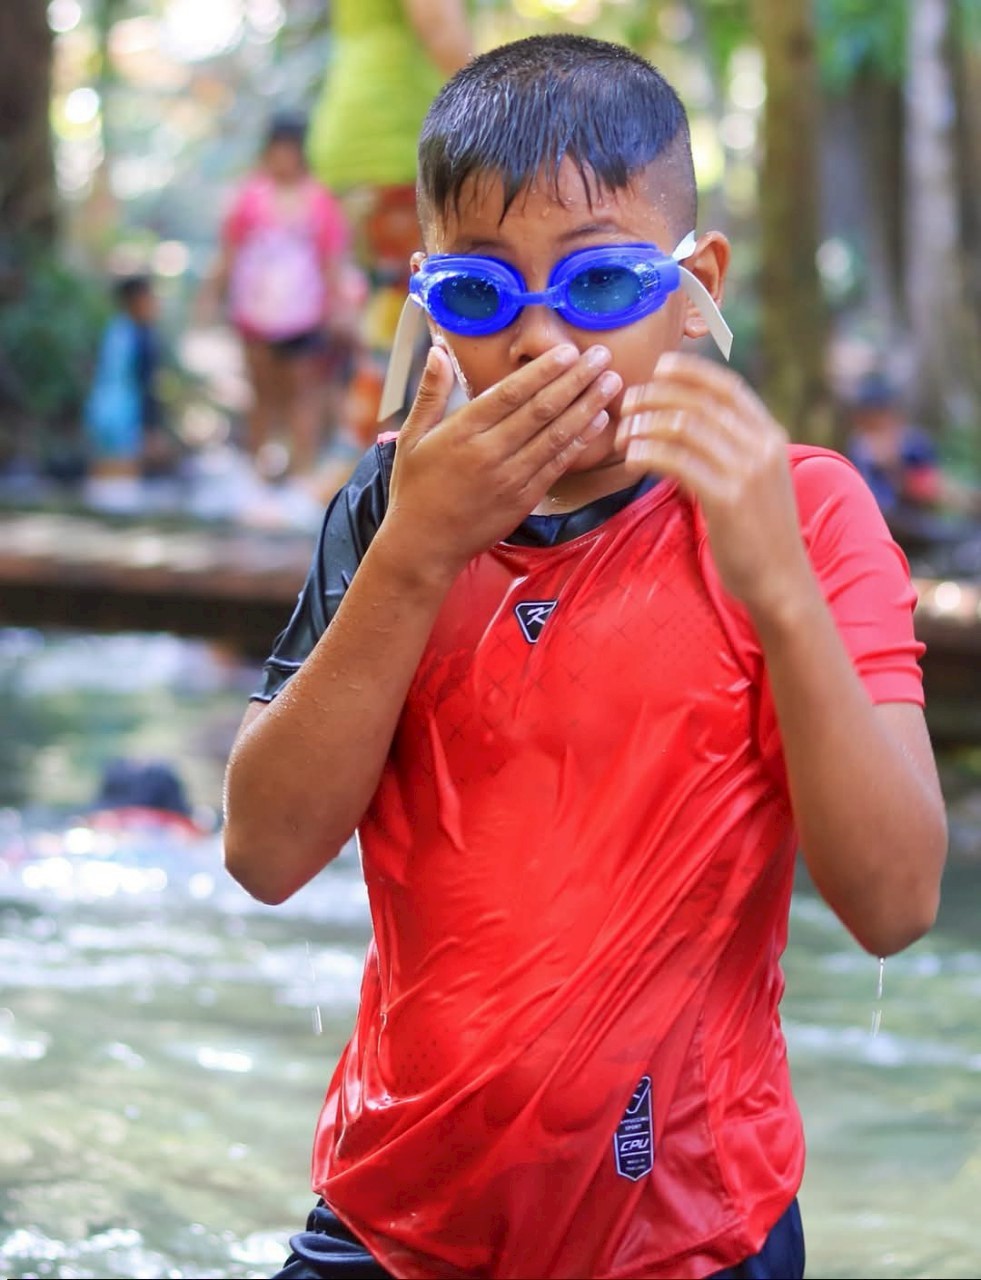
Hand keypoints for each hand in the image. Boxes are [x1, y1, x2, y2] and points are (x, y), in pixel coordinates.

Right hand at [382, 343, 621, 580]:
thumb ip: (429, 393)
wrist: (424, 545)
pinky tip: (598, 422)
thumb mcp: (411, 437)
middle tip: (602, 356)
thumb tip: (438, 351)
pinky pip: (557, 465)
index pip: (510, 393)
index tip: (568, 351)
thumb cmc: (415, 488)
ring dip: (587, 407)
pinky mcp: (524, 500)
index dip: (542, 371)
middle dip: (575, 380)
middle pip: (541, 410)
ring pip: (556, 436)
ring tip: (611, 383)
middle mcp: (490, 452)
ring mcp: (510, 478)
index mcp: (462, 432)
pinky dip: (579, 442)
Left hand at [615, 351, 812, 618]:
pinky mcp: (727, 498)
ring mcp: (747, 471)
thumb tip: (687, 425)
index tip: (658, 367)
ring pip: (684, 427)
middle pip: (699, 402)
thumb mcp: (755, 479)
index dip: (691, 371)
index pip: (727, 387)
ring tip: (623, 437)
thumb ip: (731, 449)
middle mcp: (762, 446)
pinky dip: (649, 452)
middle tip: (626, 405)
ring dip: (645, 425)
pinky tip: (632, 458)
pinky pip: (678, 461)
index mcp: (770, 436)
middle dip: (655, 396)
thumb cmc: (758, 532)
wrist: (781, 580)